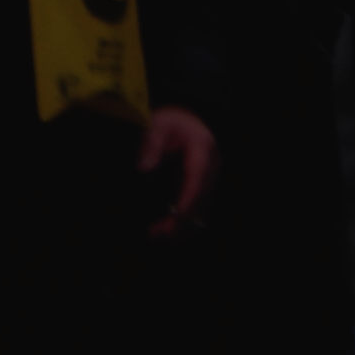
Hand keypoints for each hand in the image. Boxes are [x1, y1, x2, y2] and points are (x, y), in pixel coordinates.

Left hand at [136, 109, 217, 234]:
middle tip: (155, 234)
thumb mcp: (158, 125)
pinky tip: (168, 231)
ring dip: (182, 225)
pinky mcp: (203, 186)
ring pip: (201, 208)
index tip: (172, 220)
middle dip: (180, 221)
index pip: (196, 183)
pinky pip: (198, 208)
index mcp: (202, 152)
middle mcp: (211, 168)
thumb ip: (151, 144)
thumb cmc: (171, 121)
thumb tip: (144, 168)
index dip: (185, 204)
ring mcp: (209, 178)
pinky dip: (185, 221)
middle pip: (200, 200)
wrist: (185, 118)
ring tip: (157, 236)